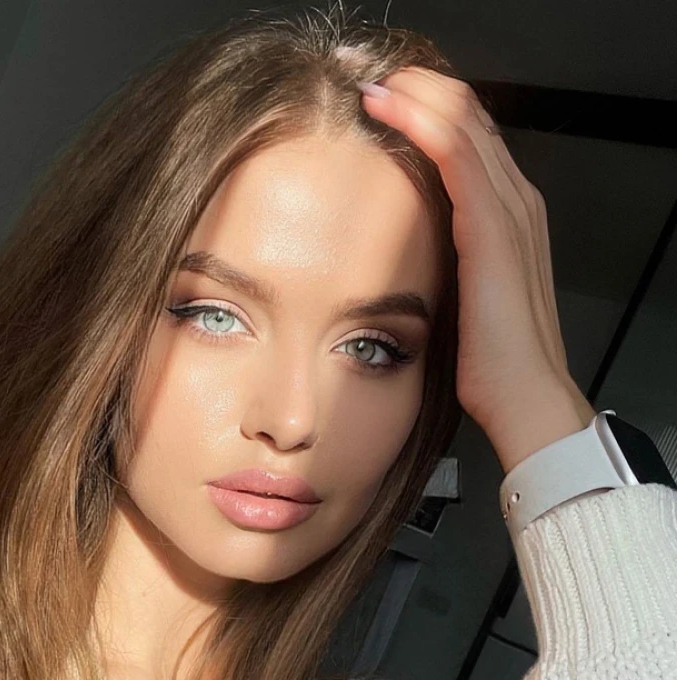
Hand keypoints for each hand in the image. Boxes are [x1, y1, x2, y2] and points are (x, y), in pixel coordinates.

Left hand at [336, 58, 596, 469]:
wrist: (524, 396)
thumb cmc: (492, 366)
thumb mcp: (462, 304)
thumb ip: (443, 269)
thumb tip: (401, 265)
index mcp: (507, 219)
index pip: (469, 141)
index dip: (425, 111)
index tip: (377, 102)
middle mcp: (515, 202)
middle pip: (467, 116)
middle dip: (416, 87)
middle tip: (363, 75)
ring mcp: (509, 208)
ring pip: (462, 119)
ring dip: (413, 91)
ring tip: (366, 79)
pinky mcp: (491, 224)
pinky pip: (455, 149)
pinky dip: (419, 118)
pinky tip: (385, 105)